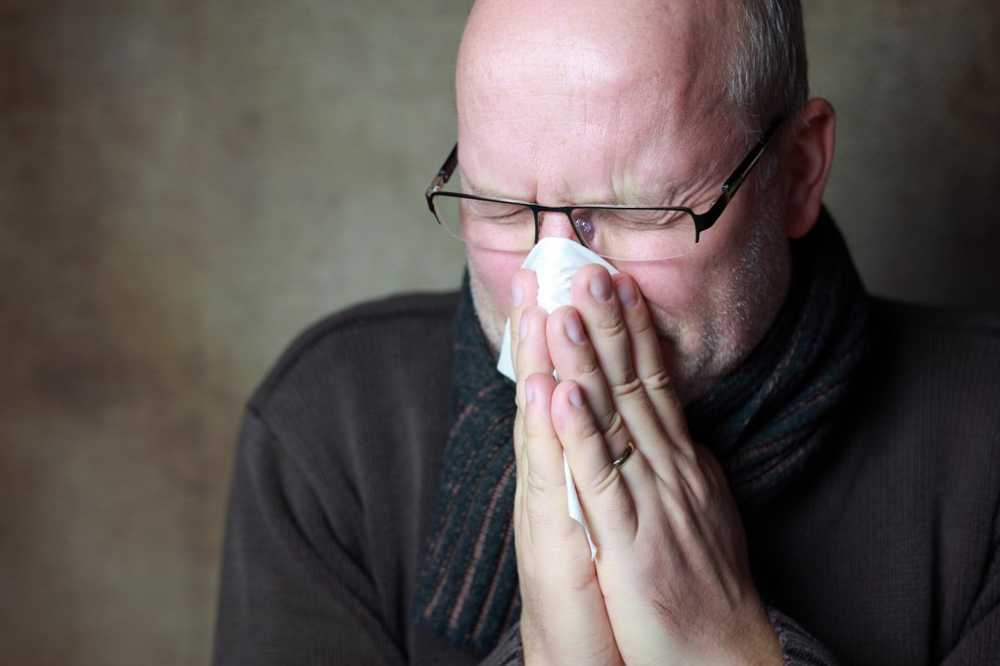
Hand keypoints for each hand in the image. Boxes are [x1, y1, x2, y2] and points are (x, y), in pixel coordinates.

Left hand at [514, 265, 782, 664]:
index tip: (616, 280)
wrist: (724, 653)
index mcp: (681, 460)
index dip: (634, 331)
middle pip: (635, 385)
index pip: (655, 381)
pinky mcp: (630, 540)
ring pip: (614, 419)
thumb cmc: (705, 582)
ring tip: (566, 309)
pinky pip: (600, 480)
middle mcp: (669, 468)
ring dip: (589, 362)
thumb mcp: (697, 505)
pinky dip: (580, 434)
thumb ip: (680, 462)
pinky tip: (563, 394)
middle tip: (588, 268)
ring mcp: (651, 500)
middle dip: (610, 325)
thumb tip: (673, 426)